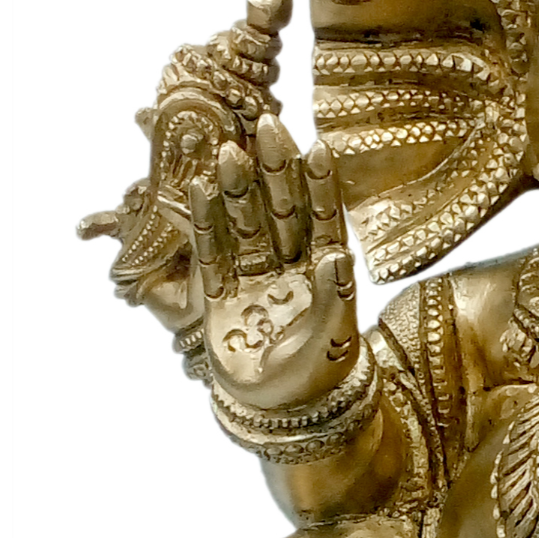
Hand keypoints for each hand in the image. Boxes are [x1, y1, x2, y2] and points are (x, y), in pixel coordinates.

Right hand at [192, 115, 360, 410]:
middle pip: (281, 211)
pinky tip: (199, 188)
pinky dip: (205, 223)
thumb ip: (335, 295)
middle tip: (268, 124)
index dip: (320, 186)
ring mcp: (255, 278)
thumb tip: (339, 253)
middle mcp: (290, 268)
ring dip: (237, 189)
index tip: (318, 147)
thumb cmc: (317, 376)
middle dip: (275, 171)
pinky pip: (212, 253)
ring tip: (229, 149)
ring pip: (245, 225)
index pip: (324, 220)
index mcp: (325, 273)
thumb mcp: (333, 337)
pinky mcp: (222, 295)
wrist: (279, 413)